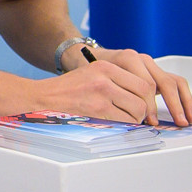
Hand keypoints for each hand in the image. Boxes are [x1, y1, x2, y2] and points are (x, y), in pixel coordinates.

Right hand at [32, 58, 156, 123]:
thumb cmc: (67, 90)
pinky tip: (114, 123)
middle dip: (145, 110)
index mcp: (105, 66)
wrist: (43, 98)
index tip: (146, 105)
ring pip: (137, 110)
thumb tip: (142, 98)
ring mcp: (102, 93)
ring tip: (124, 119)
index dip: (149, 98)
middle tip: (138, 116)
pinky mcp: (97, 109)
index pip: (143, 82)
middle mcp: (105, 76)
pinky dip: (124, 126)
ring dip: (135, 119)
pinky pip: (124, 121)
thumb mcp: (92, 74)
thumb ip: (116, 81)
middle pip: (144, 95)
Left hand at [86, 47, 191, 125]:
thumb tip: (126, 118)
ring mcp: (150, 65)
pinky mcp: (155, 71)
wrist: (90, 55)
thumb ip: (111, 94)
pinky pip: (174, 82)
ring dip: (184, 101)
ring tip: (189, 119)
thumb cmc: (91, 69)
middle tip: (179, 122)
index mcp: (129, 59)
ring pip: (174, 81)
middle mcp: (142, 60)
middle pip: (164, 82)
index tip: (152, 121)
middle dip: (174, 104)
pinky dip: (183, 97)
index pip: (147, 85)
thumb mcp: (96, 79)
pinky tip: (187, 111)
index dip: (151, 106)